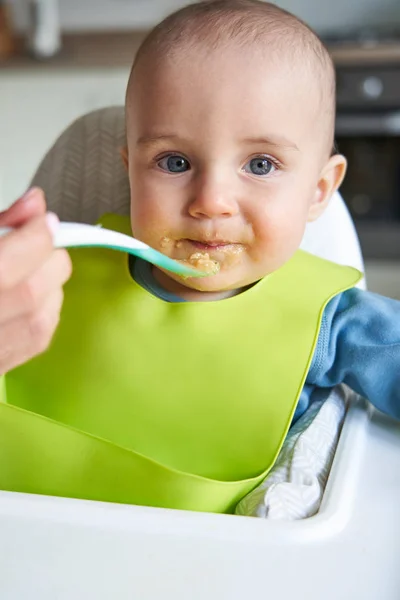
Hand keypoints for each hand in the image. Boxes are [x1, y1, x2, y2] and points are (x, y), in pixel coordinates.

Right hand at [0, 188, 71, 374]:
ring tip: (34, 268)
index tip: (43, 221)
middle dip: (49, 260)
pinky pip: (36, 340)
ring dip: (50, 286)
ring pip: (39, 320)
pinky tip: (31, 296)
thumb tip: (34, 204)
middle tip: (40, 243)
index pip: (9, 264)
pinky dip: (45, 311)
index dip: (36, 236)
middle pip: (31, 293)